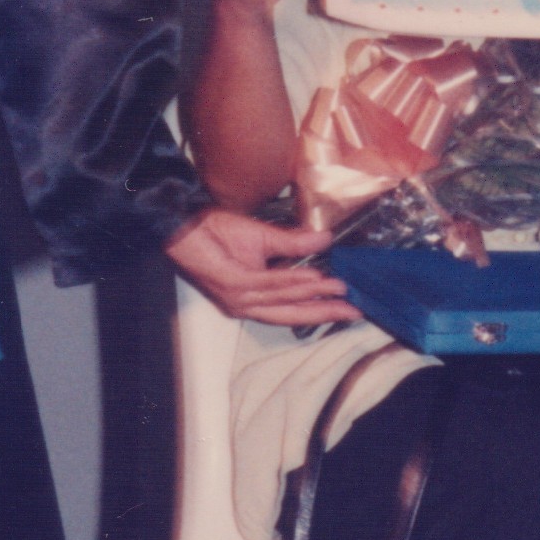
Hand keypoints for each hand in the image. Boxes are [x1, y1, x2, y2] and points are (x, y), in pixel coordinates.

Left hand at [164, 205, 356, 326]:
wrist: (186, 225)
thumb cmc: (216, 232)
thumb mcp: (264, 238)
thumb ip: (294, 244)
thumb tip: (324, 240)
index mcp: (253, 298)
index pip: (292, 310)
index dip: (321, 309)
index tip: (348, 307)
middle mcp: (245, 305)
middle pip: (291, 314)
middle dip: (324, 312)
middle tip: (352, 311)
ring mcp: (238, 297)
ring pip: (283, 300)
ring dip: (313, 295)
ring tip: (338, 288)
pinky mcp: (232, 284)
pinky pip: (268, 285)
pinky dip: (292, 282)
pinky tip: (312, 280)